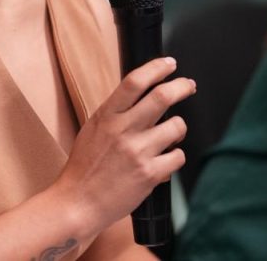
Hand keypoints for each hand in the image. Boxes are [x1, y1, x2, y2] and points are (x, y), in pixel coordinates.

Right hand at [54, 57, 193, 234]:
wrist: (78, 202)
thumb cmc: (84, 167)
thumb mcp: (93, 129)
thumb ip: (115, 113)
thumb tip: (140, 95)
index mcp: (107, 116)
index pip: (134, 82)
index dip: (156, 68)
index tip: (169, 64)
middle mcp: (123, 130)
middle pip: (161, 97)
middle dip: (181, 87)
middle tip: (188, 85)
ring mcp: (138, 152)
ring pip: (176, 127)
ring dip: (179, 128)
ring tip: (171, 134)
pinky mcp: (150, 174)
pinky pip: (178, 157)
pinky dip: (175, 157)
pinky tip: (164, 161)